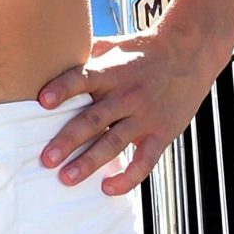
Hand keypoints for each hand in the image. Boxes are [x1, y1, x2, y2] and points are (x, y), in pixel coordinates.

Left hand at [35, 29, 231, 194]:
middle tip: (46, 159)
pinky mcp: (162, 133)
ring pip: (114, 142)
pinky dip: (127, 177)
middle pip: (94, 118)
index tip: (42, 102)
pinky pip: (144, 161)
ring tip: (66, 178)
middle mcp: (126, 94)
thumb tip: (49, 57)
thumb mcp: (115, 46)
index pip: (83, 78)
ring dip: (89, 162)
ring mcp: (145, 115)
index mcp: (111, 71)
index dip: (63, 89)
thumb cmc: (143, 51)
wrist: (190, 53)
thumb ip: (85, 56)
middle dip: (68, 140)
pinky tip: (107, 188)